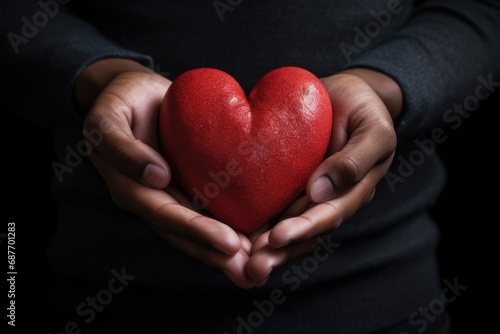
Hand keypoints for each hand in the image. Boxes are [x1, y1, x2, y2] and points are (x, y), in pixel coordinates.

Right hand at [78, 59, 257, 287]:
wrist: (137, 92)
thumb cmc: (119, 102)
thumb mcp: (107, 120)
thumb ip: (123, 149)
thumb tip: (156, 178)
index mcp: (131, 189)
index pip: (166, 216)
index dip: (196, 232)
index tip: (229, 244)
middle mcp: (154, 199)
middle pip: (186, 234)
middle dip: (218, 254)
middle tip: (252, 273)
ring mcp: (174, 192)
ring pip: (201, 227)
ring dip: (228, 250)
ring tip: (259, 267)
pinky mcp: (191, 182)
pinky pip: (212, 205)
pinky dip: (231, 222)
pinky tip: (256, 235)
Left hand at [245, 70, 398, 280]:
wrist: (346, 94)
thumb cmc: (365, 109)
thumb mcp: (374, 131)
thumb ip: (354, 161)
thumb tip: (320, 191)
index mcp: (353, 192)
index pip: (328, 217)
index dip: (304, 229)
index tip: (276, 238)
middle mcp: (329, 200)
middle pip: (305, 232)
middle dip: (279, 251)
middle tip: (253, 267)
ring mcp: (308, 194)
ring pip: (287, 226)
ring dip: (266, 248)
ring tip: (242, 264)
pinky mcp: (290, 184)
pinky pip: (273, 206)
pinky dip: (257, 224)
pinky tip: (236, 237)